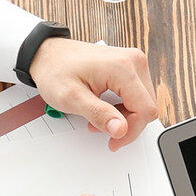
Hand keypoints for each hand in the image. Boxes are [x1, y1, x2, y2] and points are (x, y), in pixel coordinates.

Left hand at [27, 38, 157, 150]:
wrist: (47, 54)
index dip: (131, 131)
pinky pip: (138, 95)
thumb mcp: (71, 98)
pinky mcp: (131, 66)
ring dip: (126, 117)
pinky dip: (125, 107)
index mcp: (123, 67)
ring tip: (101, 118)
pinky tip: (107, 109)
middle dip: (127, 124)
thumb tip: (121, 129)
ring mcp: (134, 62)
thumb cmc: (55, 70)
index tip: (114, 140)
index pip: (145, 109)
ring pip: (145, 102)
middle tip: (103, 128)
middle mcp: (134, 61)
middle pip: (147, 106)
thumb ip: (98, 114)